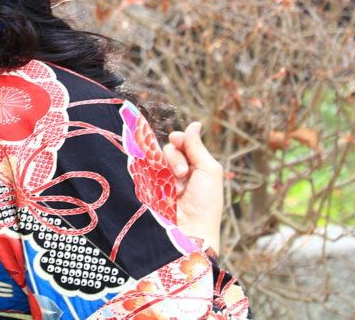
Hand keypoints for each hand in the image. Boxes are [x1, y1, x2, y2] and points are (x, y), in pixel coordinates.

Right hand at [163, 121, 223, 249]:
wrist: (191, 230)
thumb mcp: (208, 170)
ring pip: (157, 159)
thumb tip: (194, 124)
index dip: (180, 139)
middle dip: (176, 157)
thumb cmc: (206, 202)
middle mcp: (179, 172)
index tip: (178, 140)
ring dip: (169, 169)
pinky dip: (156, 176)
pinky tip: (167, 189)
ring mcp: (164, 180)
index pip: (183, 143)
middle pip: (169, 148)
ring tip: (178, 187)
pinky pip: (146, 171)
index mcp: (196, 166)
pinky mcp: (151, 188)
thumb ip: (197, 146)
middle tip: (184, 173)